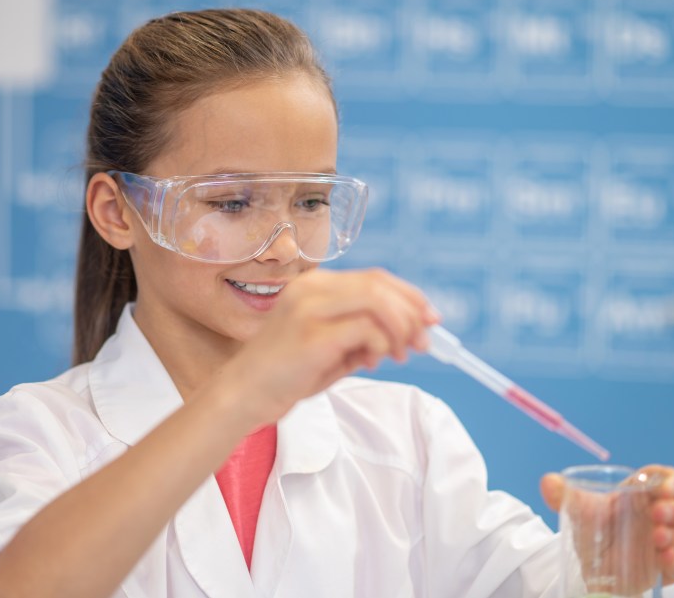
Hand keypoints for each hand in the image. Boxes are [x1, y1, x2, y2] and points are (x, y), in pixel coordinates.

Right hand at [221, 268, 439, 424]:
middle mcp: (312, 288)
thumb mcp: (331, 348)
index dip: (409, 296)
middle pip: (380, 284)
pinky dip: (380, 345)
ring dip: (400, 328)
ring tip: (401, 354)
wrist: (243, 395)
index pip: (375, 278)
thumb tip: (411, 331)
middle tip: (425, 341)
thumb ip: (363, 334)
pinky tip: (373, 362)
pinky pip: (365, 329)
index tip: (430, 318)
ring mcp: (309, 308)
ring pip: (377, 301)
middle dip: (412, 312)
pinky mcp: (311, 334)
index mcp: (315, 285)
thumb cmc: (286, 374)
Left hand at [541, 465, 673, 588]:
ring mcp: (666, 540)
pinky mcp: (667, 566)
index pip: (667, 480)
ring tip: (657, 539)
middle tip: (658, 515)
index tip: (666, 487)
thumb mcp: (577, 511)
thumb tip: (548, 481)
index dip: (671, 481)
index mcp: (641, 494)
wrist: (591, 567)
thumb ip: (562, 494)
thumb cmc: (592, 529)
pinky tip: (664, 559)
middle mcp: (658, 515)